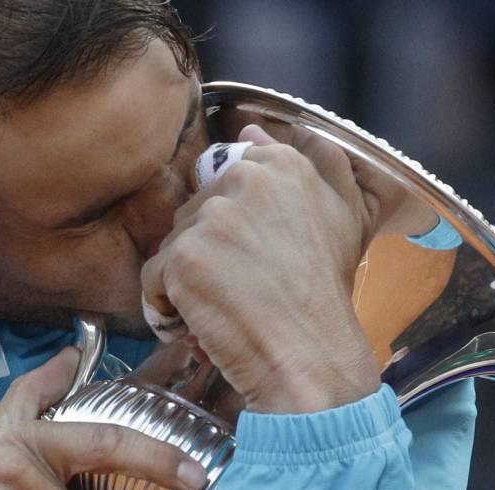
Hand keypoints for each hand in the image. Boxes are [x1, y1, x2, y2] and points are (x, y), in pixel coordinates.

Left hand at [141, 125, 380, 412]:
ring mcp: (210, 219)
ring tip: (230, 307)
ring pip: (173, 248)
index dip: (234, 229)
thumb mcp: (341, 216)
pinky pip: (154, 280)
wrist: (311, 357)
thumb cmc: (324, 296)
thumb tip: (253, 127)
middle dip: (210, 256)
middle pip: (194, 215)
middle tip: (248, 289)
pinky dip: (171, 308)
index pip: (225, 181)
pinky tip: (205, 322)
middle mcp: (244, 180)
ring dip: (190, 283)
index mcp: (281, 165)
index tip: (258, 259)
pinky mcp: (182, 259)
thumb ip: (310, 162)